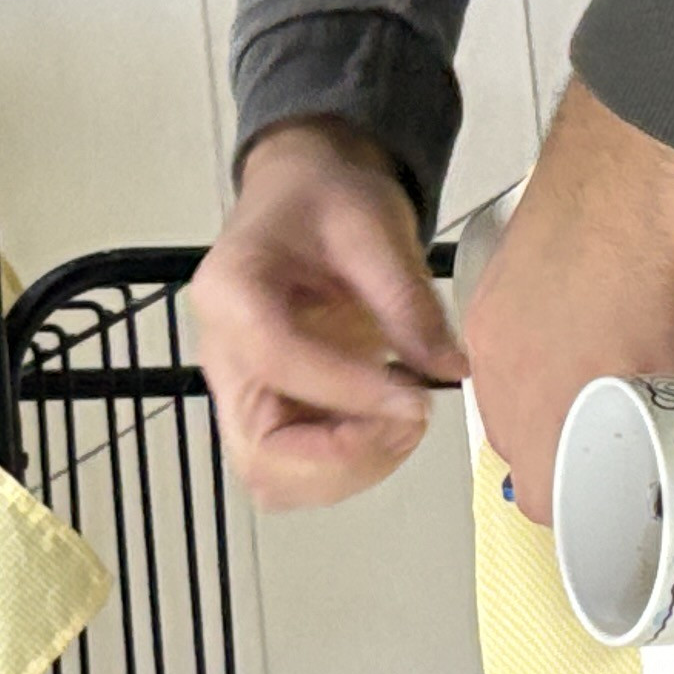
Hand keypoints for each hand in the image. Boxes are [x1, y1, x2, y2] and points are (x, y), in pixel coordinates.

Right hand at [189, 119, 466, 509]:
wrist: (308, 196)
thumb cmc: (329, 200)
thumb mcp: (375, 228)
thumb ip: (408, 300)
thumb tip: (450, 371)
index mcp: (230, 291)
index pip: (277, 361)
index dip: (349, 391)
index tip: (418, 397)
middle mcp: (222, 355)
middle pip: (261, 452)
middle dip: (345, 455)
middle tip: (410, 415)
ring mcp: (242, 392)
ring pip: (275, 477)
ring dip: (350, 469)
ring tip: (407, 418)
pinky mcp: (269, 412)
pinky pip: (296, 472)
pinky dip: (349, 467)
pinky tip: (389, 423)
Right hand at [463, 79, 673, 523]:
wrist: (652, 138)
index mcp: (550, 411)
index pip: (546, 501)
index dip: (589, 506)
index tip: (625, 497)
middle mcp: (504, 375)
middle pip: (522, 449)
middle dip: (569, 453)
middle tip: (628, 438)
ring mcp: (494, 322)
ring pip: (514, 391)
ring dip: (555, 396)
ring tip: (613, 374)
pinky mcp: (498, 274)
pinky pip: (512, 338)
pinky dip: (546, 343)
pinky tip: (595, 318)